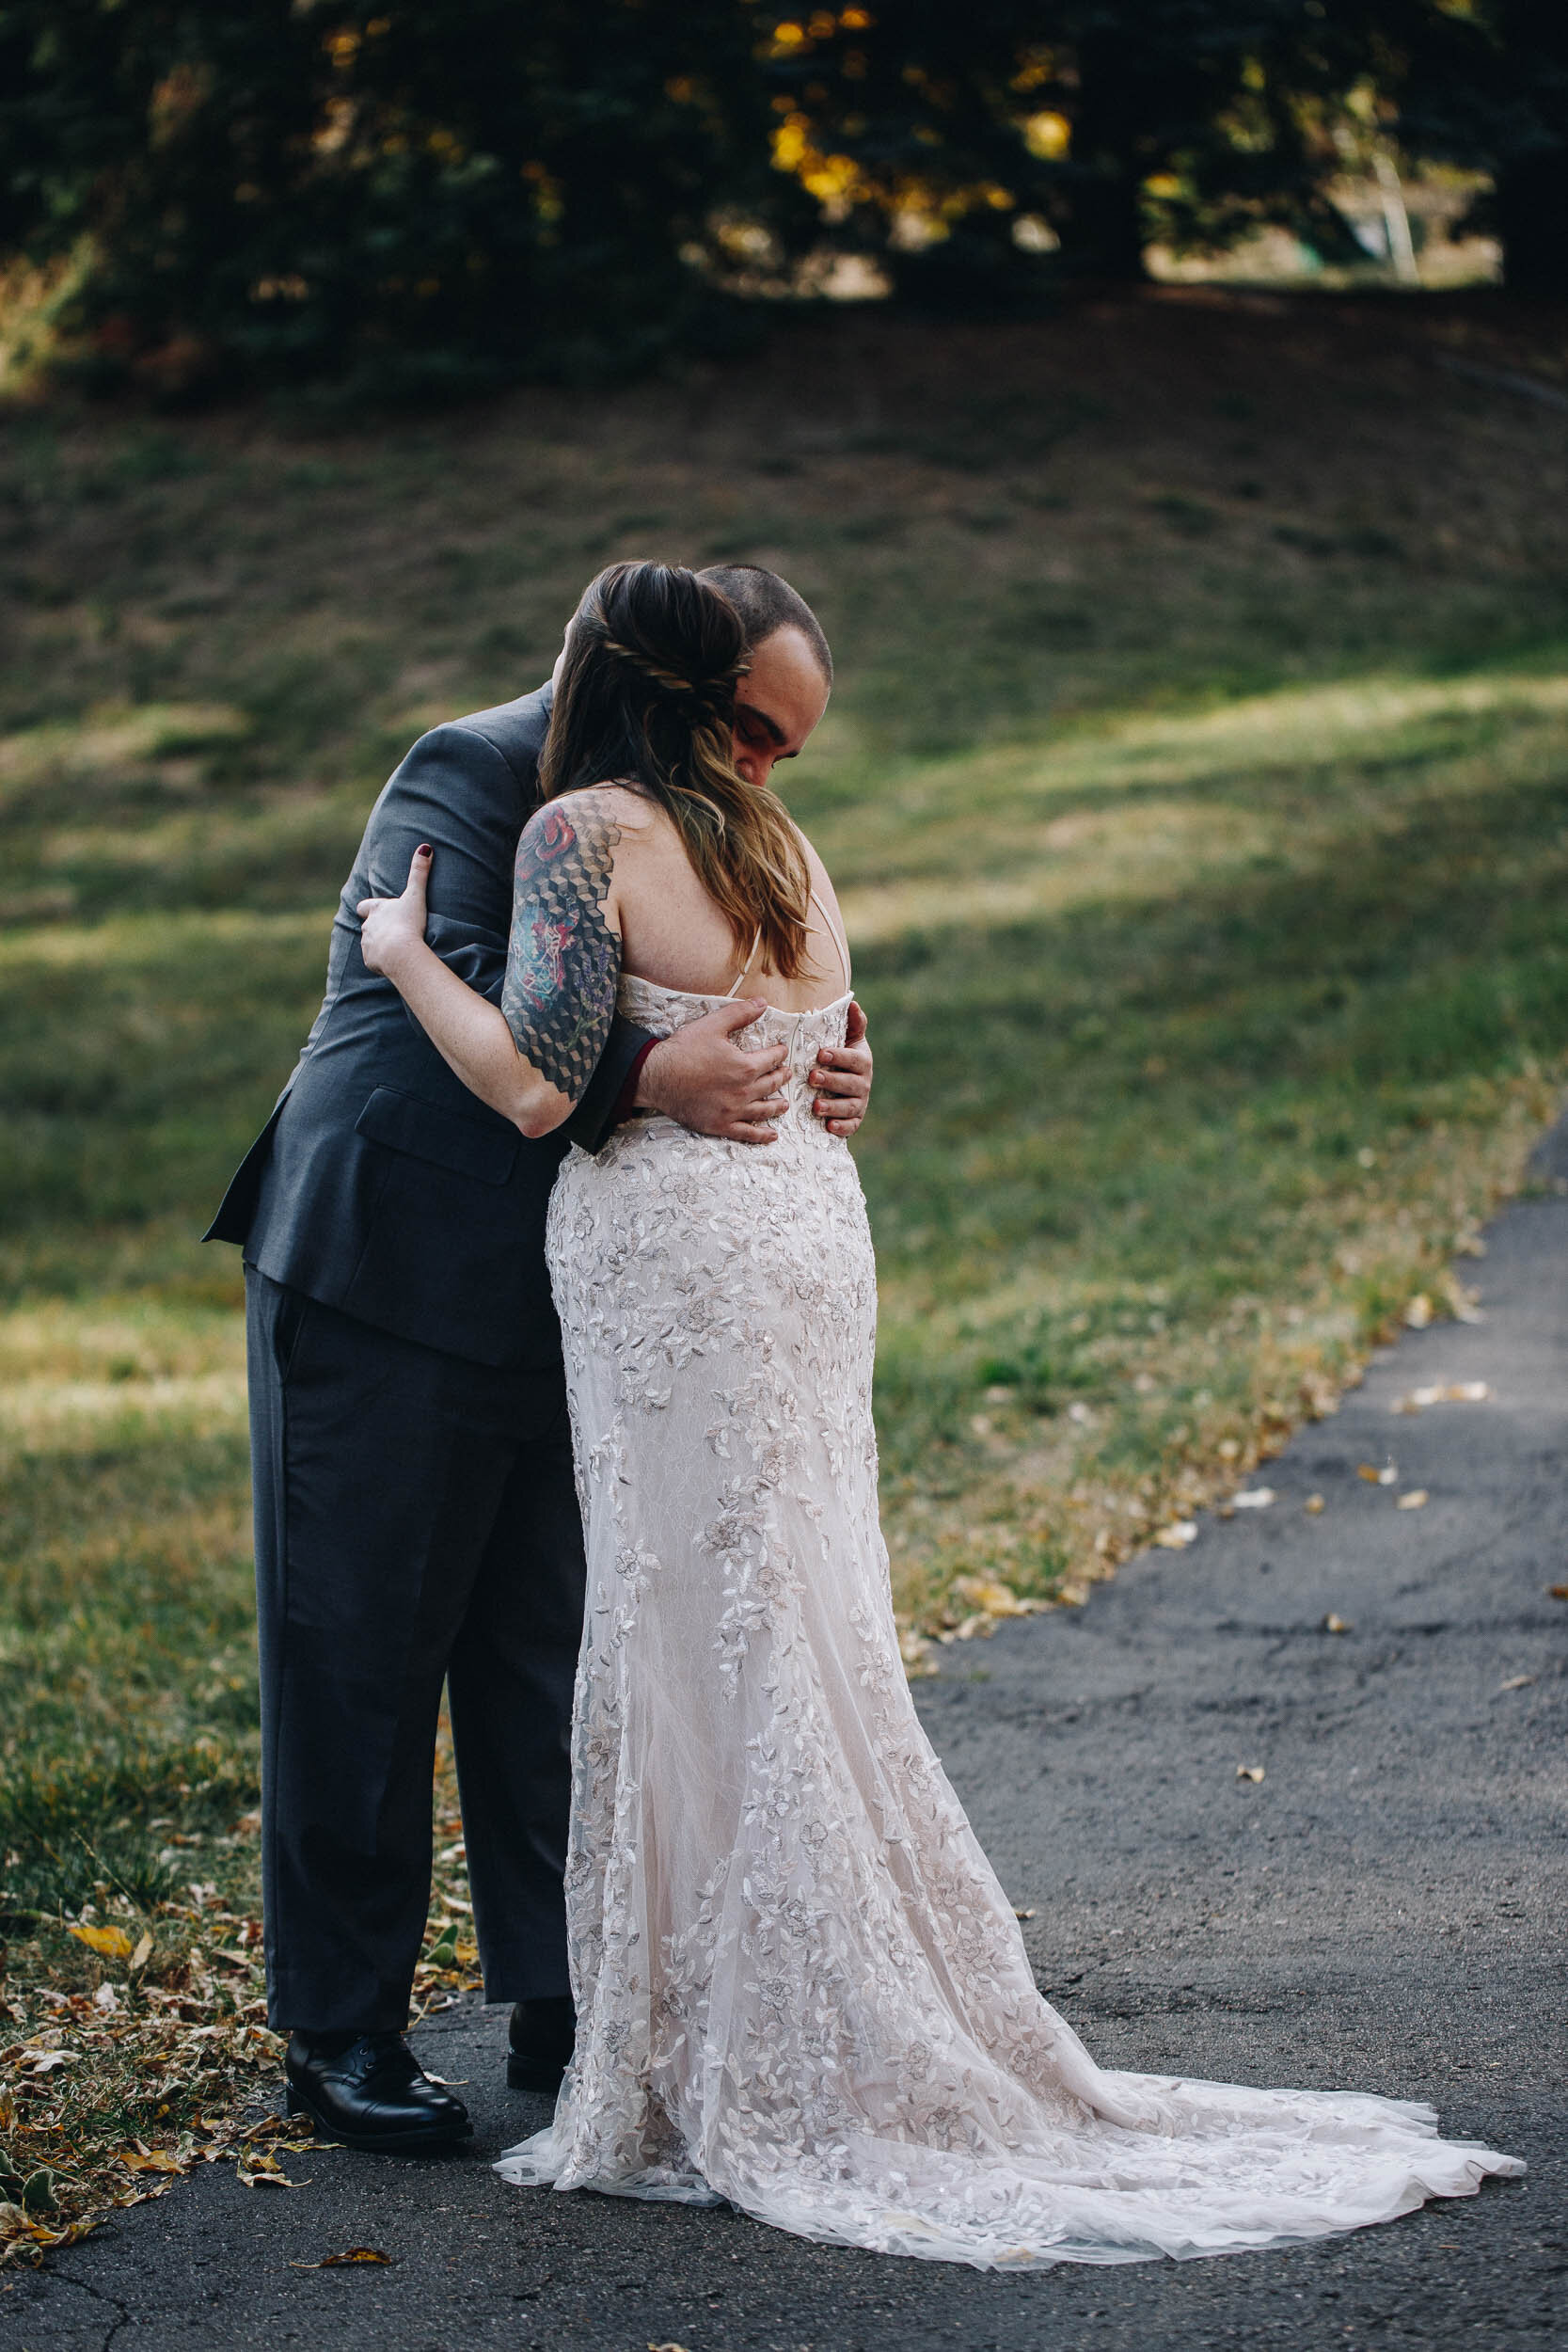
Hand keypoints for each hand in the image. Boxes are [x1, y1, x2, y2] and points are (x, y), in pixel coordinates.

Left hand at [357, 845, 432, 979]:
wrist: (401, 953)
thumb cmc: (408, 922)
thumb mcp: (415, 895)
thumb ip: (419, 872)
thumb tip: (425, 847)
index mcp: (375, 910)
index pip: (364, 906)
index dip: (369, 908)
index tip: (375, 910)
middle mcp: (367, 926)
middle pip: (368, 926)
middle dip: (377, 928)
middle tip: (393, 931)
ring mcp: (367, 945)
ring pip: (370, 943)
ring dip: (380, 945)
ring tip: (396, 949)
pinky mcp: (370, 961)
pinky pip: (375, 961)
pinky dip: (382, 961)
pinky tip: (395, 962)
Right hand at [636, 999, 790, 1144]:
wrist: (657, 1077)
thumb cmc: (683, 1051)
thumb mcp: (713, 1025)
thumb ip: (740, 1014)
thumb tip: (762, 1003)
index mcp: (745, 1066)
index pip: (771, 1059)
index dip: (779, 1053)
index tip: (782, 1051)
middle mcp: (743, 1091)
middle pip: (771, 1084)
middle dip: (781, 1077)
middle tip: (786, 1074)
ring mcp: (733, 1111)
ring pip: (764, 1110)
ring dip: (777, 1106)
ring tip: (784, 1104)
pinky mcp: (720, 1125)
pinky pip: (747, 1133)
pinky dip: (762, 1135)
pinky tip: (771, 1135)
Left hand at [808, 998, 871, 1138]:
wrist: (842, 1084)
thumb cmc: (841, 1057)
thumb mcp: (848, 1039)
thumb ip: (852, 1023)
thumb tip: (853, 1003)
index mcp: (861, 1061)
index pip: (854, 1058)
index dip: (839, 1056)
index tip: (821, 1054)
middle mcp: (863, 1082)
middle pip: (851, 1083)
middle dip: (832, 1081)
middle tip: (812, 1077)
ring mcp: (859, 1102)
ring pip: (850, 1106)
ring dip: (833, 1106)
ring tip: (816, 1106)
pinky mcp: (854, 1120)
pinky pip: (852, 1126)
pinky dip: (842, 1127)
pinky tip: (829, 1126)